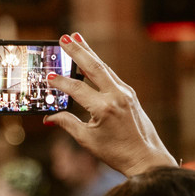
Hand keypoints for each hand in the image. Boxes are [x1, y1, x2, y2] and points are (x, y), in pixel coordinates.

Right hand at [44, 33, 176, 176]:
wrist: (146, 158)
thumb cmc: (117, 153)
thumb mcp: (88, 140)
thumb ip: (68, 124)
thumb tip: (49, 118)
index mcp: (104, 108)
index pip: (77, 89)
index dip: (61, 83)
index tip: (48, 77)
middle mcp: (117, 96)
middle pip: (93, 67)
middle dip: (77, 51)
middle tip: (64, 37)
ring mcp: (126, 93)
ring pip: (104, 67)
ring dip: (89, 52)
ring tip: (75, 38)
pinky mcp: (130, 94)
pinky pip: (111, 75)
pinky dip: (99, 66)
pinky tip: (90, 59)